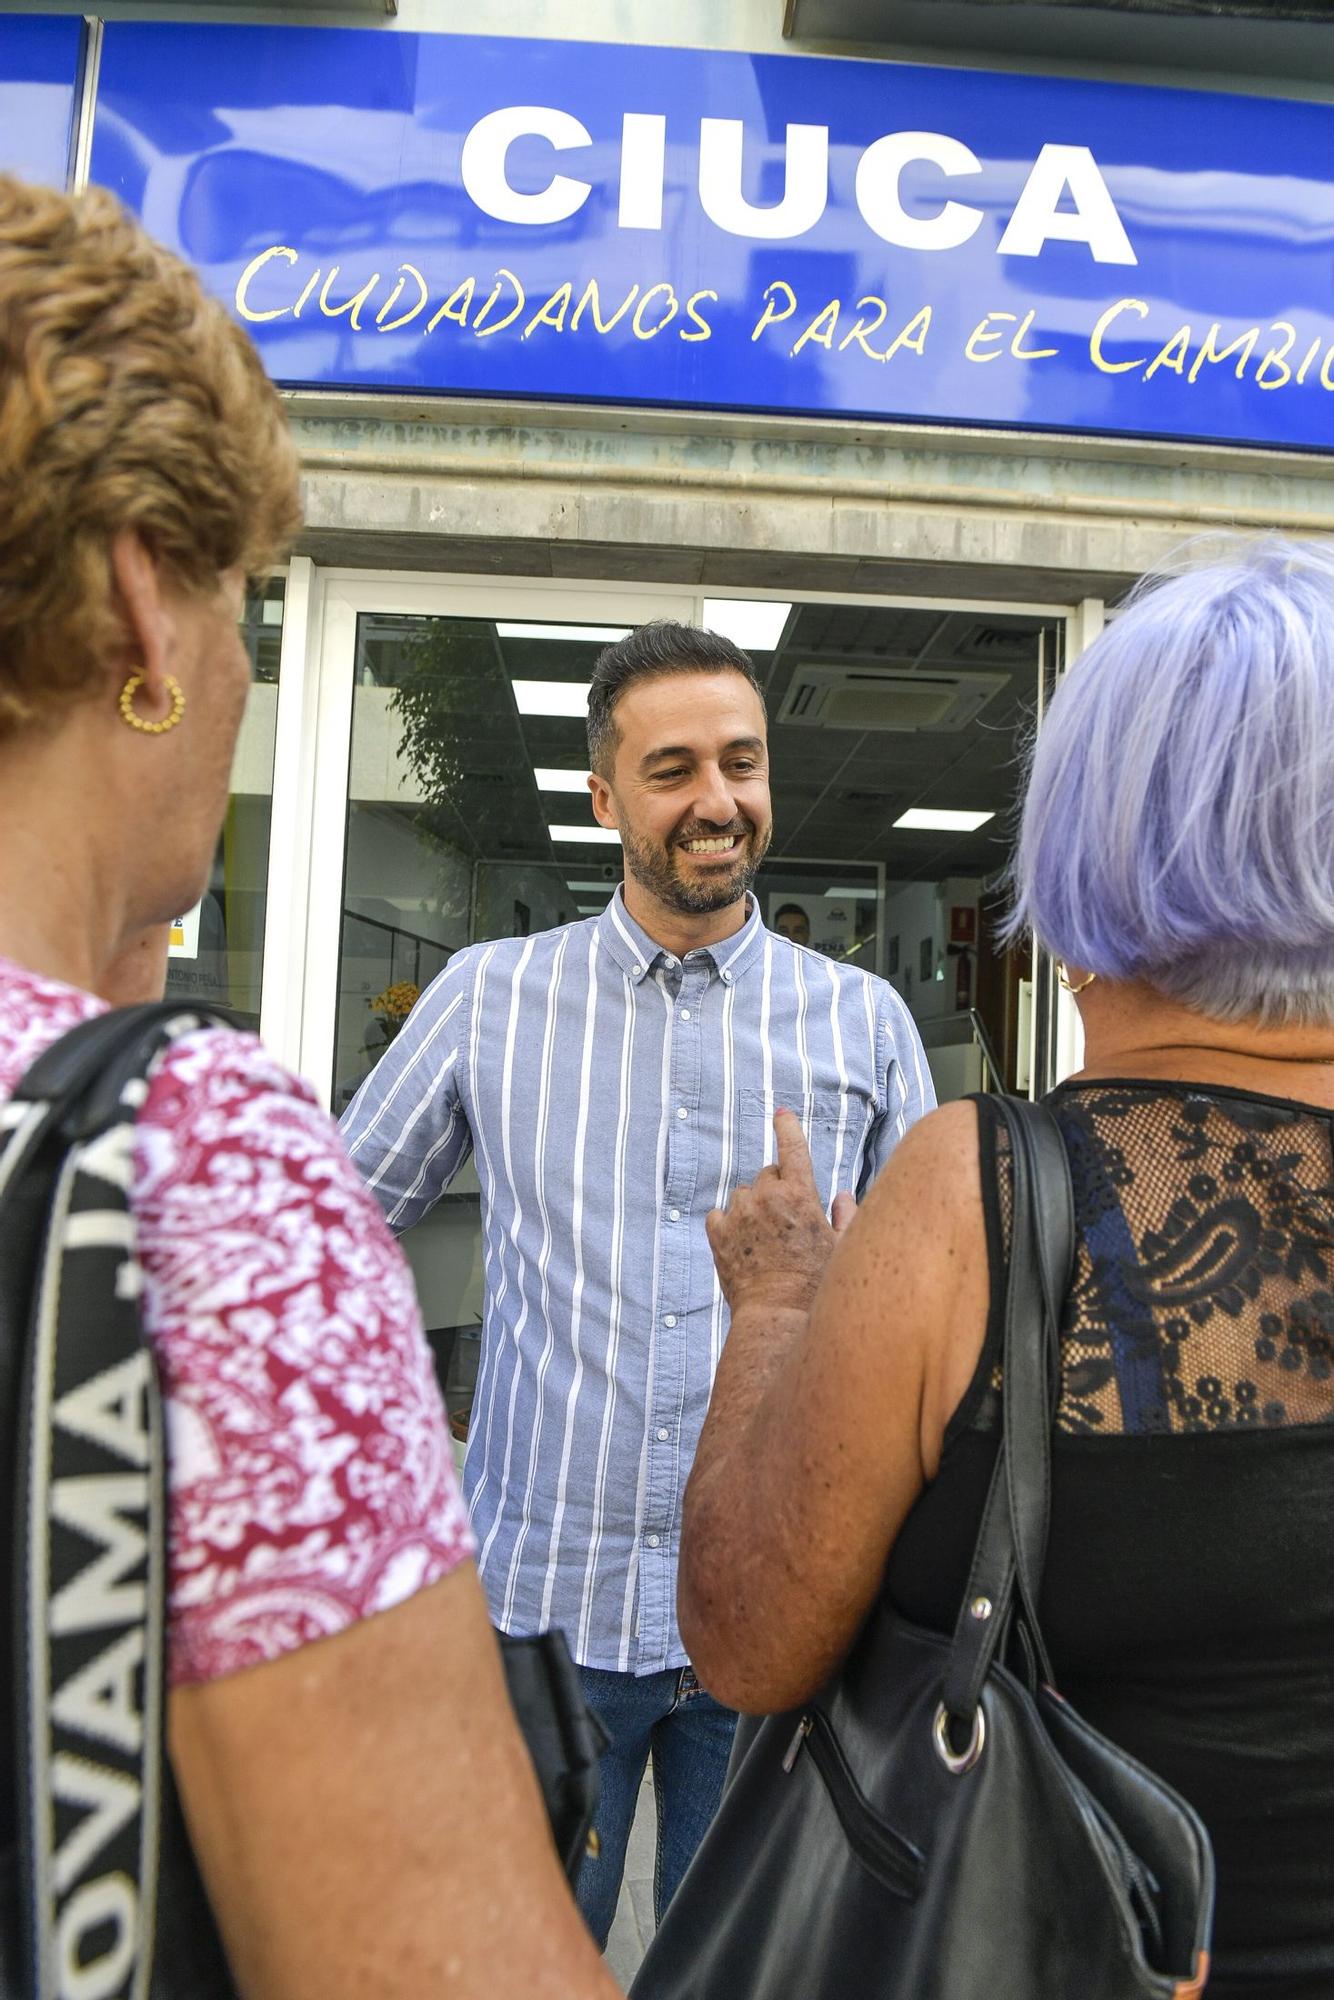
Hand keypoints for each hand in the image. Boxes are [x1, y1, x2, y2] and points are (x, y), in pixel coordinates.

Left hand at [706, 1110, 855, 1315]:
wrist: (779, 1316)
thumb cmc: (818, 1285)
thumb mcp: (842, 1248)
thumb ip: (845, 1215)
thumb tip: (842, 1196)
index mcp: (800, 1194)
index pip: (792, 1149)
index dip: (788, 1129)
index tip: (781, 1115)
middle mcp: (766, 1197)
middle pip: (767, 1175)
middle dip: (777, 1189)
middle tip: (787, 1222)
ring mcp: (738, 1214)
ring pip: (743, 1195)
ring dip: (752, 1207)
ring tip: (766, 1241)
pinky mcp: (716, 1233)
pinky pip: (720, 1214)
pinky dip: (729, 1224)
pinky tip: (744, 1246)